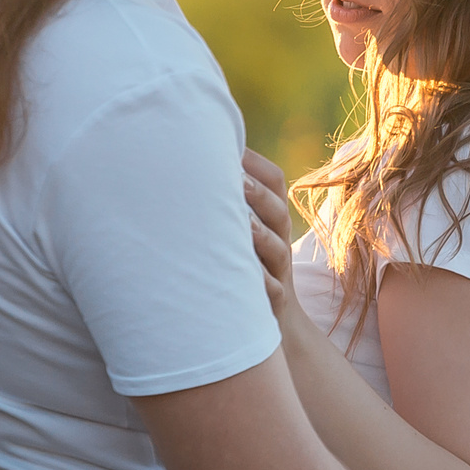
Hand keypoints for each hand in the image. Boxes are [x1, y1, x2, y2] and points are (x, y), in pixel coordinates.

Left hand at [241, 150, 298, 316]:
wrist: (279, 323)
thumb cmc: (246, 267)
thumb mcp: (242, 232)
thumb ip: (226, 200)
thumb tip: (190, 157)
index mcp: (271, 219)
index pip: (274, 182)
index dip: (257, 163)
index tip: (231, 146)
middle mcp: (278, 241)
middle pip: (277, 212)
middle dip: (258, 194)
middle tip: (235, 178)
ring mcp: (278, 273)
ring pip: (277, 251)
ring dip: (261, 236)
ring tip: (243, 224)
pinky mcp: (273, 304)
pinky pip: (273, 294)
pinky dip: (262, 286)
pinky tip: (245, 280)